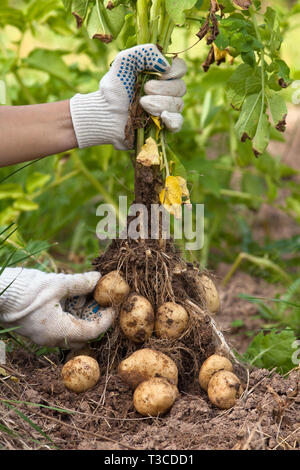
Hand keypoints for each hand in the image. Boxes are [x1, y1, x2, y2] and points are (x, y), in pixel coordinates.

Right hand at [0, 268, 113, 348]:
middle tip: (102, 300)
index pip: (92, 331)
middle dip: (95, 317)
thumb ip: (81, 283)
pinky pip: (59, 326)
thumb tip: (98, 278)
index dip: (106, 319)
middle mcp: (52, 338)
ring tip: (87, 294)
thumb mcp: (57, 283)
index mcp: (60, 331)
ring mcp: (43, 336)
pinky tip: (71, 296)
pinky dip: (68, 314)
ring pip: (70, 330)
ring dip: (81, 314)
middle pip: (83, 334)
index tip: (113, 306)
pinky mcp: (36, 329)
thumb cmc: (25, 291)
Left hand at [70, 44, 186, 149]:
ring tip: (142, 104)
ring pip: (178, 105)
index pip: (181, 69)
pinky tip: (161, 117)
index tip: (161, 73)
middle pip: (181, 87)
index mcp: (160, 75)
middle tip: (144, 90)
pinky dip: (172, 120)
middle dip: (163, 89)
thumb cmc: (114, 88)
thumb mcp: (125, 61)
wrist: (105, 114)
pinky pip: (178, 123)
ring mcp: (166, 110)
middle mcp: (166, 92)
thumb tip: (166, 65)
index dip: (175, 70)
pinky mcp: (163, 127)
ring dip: (160, 104)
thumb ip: (145, 52)